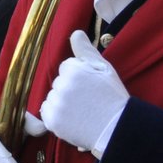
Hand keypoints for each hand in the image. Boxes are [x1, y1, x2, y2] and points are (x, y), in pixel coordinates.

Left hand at [39, 31, 129, 157]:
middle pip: (59, 81)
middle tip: (88, 100)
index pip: (67, 67)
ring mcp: (56, 104)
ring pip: (52, 96)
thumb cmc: (112, 98)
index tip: (91, 86)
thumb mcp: (104, 69)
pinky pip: (46, 110)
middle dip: (70, 88)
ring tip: (81, 110)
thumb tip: (75, 33)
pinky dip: (56, 114)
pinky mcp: (52, 120)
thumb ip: (86, 51)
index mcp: (74, 70)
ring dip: (62, 101)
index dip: (80, 76)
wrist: (116, 129)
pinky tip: (72, 117)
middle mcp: (62, 86)